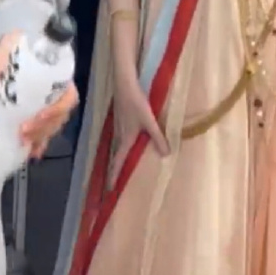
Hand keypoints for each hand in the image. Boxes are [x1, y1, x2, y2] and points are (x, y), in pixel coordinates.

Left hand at [0, 32, 79, 160]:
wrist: (21, 45)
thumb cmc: (22, 43)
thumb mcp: (13, 41)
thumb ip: (4, 53)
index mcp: (59, 75)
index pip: (67, 97)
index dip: (56, 110)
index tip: (37, 117)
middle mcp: (59, 91)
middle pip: (60, 116)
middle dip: (43, 128)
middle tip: (24, 134)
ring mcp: (50, 103)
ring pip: (53, 126)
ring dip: (41, 137)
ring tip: (26, 148)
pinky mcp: (39, 111)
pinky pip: (45, 130)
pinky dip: (39, 142)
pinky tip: (31, 154)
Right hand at [109, 74, 168, 188]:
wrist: (124, 84)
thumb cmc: (136, 103)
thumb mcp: (150, 121)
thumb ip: (158, 137)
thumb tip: (166, 155)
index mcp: (125, 139)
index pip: (118, 162)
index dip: (114, 176)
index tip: (109, 190)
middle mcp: (118, 135)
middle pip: (115, 156)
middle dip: (114, 170)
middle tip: (112, 183)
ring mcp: (117, 126)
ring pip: (116, 147)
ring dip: (117, 158)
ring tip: (118, 167)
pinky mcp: (119, 118)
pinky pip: (118, 138)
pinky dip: (120, 146)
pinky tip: (125, 143)